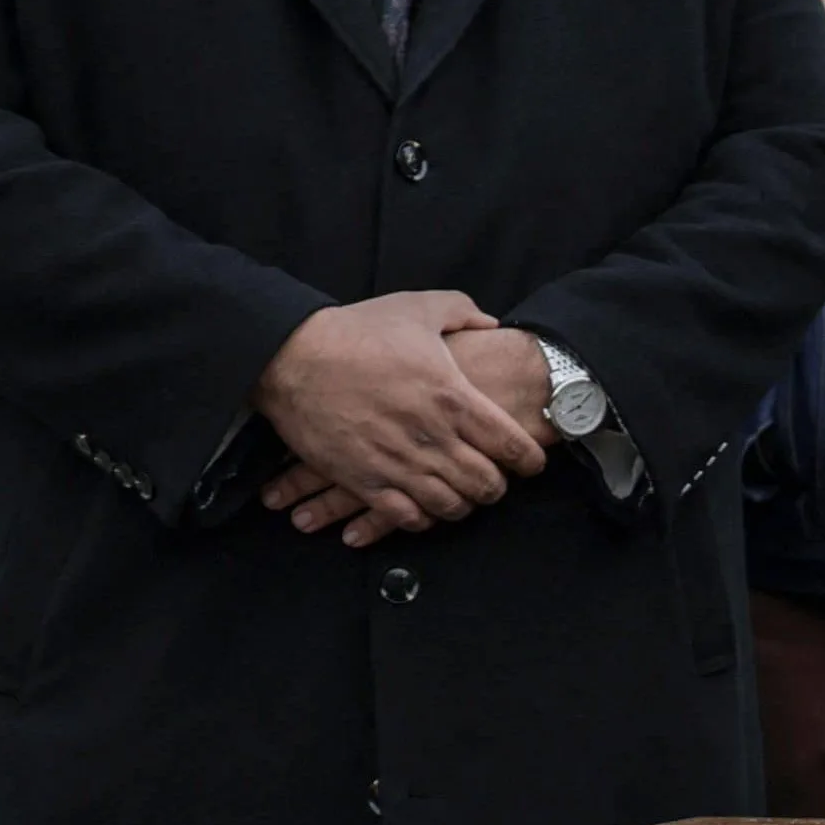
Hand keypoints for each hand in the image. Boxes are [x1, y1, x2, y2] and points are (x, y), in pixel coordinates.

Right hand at [253, 292, 549, 543]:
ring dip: (463, 505)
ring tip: (464, 497)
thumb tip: (491, 322)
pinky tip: (425, 508)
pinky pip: (406, 516)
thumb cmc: (356, 330)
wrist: (292, 356)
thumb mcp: (417, 307)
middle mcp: (432, 437)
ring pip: (450, 506)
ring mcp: (398, 462)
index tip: (533, 461)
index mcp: (453, 397)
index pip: (511, 444)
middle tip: (498, 482)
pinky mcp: (363, 479)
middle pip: (486, 483)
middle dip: (498, 487)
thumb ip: (463, 312)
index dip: (529, 458)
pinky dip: (422, 518)